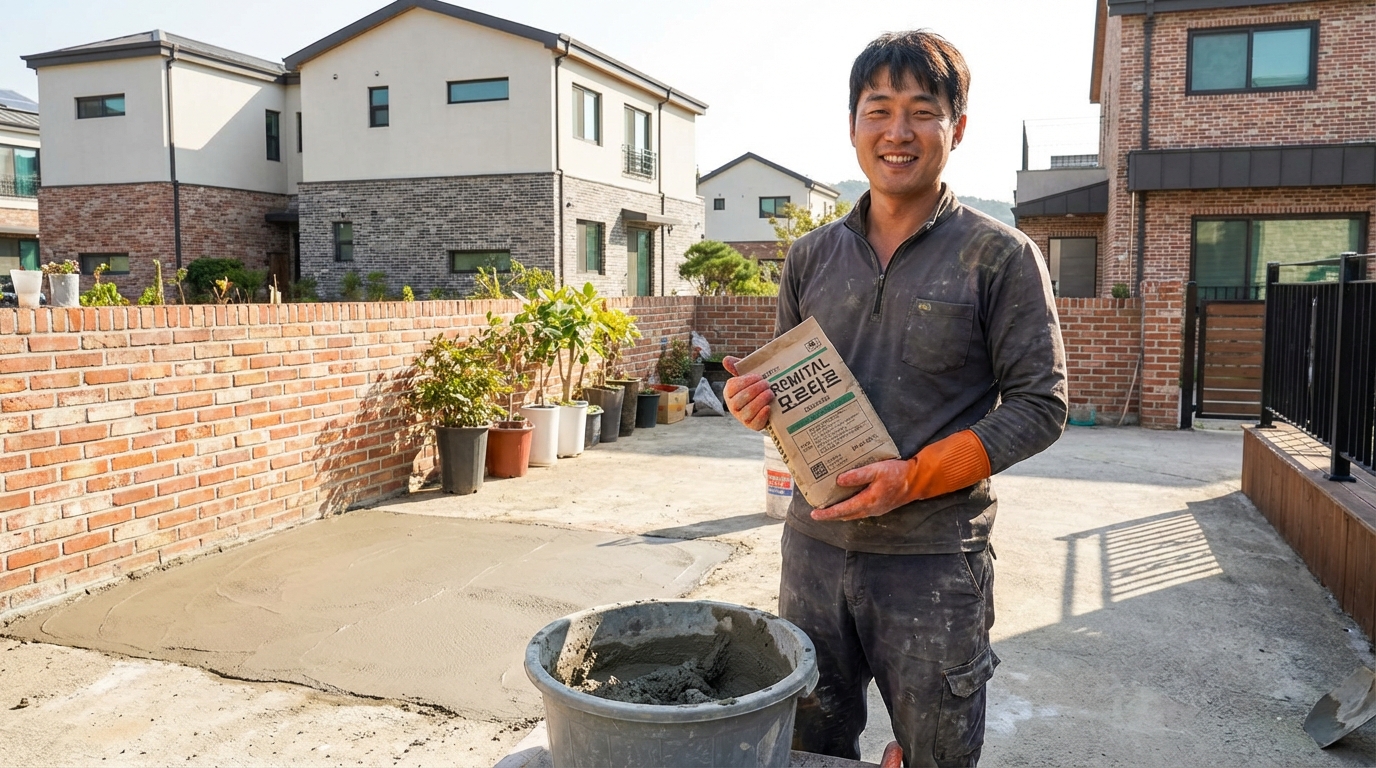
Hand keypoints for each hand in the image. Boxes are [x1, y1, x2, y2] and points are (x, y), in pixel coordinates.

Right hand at [722, 356, 772, 430]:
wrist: (769, 404)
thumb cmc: (756, 387)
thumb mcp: (748, 377)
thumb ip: (738, 367)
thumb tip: (725, 359)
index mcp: (729, 392)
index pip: (733, 387)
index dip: (747, 381)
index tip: (759, 376)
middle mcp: (732, 406)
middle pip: (742, 398)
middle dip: (756, 389)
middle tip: (767, 384)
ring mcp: (742, 417)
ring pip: (749, 410)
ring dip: (761, 400)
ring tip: (770, 393)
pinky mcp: (752, 426)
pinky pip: (756, 422)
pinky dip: (762, 414)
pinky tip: (768, 407)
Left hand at [811, 430, 991, 521]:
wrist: (918, 481)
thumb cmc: (898, 474)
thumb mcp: (877, 470)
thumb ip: (858, 475)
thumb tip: (839, 480)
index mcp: (868, 501)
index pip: (843, 510)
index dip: (827, 514)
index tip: (814, 515)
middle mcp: (870, 509)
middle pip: (846, 515)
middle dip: (831, 515)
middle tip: (817, 512)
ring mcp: (876, 509)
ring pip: (853, 514)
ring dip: (840, 512)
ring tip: (829, 507)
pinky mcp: (880, 505)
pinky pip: (861, 510)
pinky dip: (850, 508)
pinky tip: (847, 501)